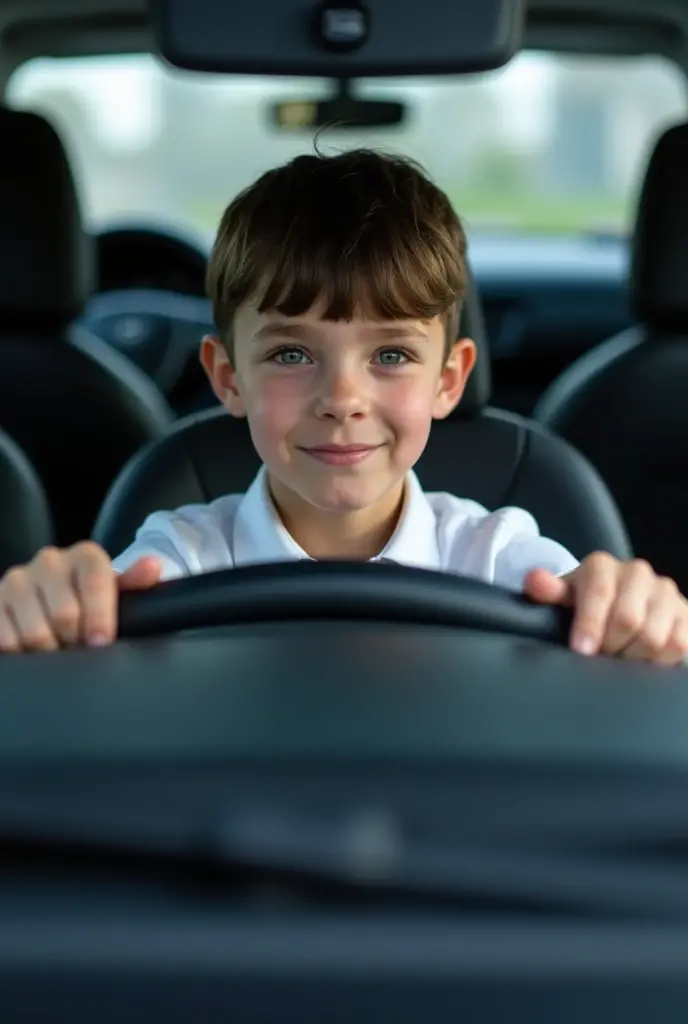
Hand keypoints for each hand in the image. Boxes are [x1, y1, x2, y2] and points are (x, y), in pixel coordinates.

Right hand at [0, 543, 161, 652]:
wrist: (58, 600)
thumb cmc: (94, 602)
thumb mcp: (119, 593)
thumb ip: (136, 583)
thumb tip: (152, 566)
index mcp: (85, 556)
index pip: (96, 583)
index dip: (100, 618)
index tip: (101, 643)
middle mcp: (50, 561)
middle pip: (64, 614)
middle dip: (75, 641)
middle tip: (80, 650)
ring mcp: (18, 580)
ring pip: (34, 631)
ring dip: (50, 652)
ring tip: (59, 651)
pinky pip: (5, 638)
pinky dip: (22, 653)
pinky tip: (33, 652)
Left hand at [524, 553, 687, 664]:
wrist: (618, 602)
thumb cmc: (585, 604)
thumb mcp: (563, 597)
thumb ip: (549, 591)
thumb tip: (535, 581)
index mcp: (602, 566)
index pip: (599, 592)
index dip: (590, 624)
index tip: (582, 650)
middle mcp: (637, 573)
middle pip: (628, 619)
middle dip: (610, 645)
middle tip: (599, 658)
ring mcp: (665, 593)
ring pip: (654, 637)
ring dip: (633, 657)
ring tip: (618, 659)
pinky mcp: (685, 615)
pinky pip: (678, 645)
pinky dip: (658, 661)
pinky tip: (642, 661)